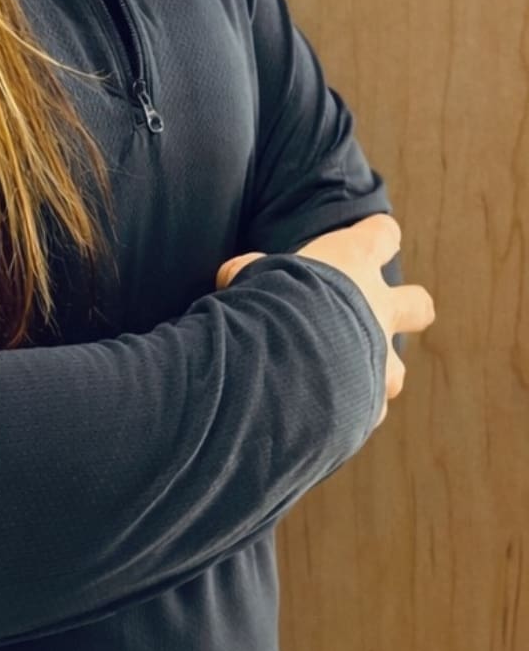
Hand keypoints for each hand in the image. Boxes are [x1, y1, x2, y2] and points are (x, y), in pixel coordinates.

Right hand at [217, 215, 436, 430]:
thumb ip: (251, 272)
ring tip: (344, 380)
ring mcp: (382, 360)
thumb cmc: (275, 303)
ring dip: (374, 372)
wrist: (292, 365)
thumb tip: (232, 277)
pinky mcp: (372, 405)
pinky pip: (367, 409)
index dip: (377, 235)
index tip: (374, 235)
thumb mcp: (253, 274)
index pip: (381, 235)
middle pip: (418, 304)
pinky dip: (350, 412)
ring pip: (396, 369)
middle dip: (409, 307)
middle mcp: (379, 309)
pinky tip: (324, 416)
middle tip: (384, 312)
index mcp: (353, 263)